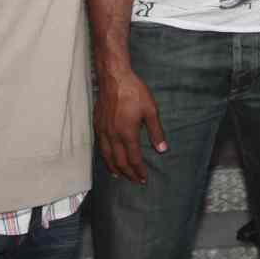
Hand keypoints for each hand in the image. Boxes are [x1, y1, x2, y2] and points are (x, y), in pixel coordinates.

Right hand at [95, 66, 166, 184]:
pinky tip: (108, 158)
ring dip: (114, 168)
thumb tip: (162, 149)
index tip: (143, 178)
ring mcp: (103, 131)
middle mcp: (113, 136)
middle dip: (128, 173)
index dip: (139, 171)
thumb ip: (156, 132)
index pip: (133, 159)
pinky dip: (105, 157)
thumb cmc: (134, 92)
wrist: (114, 77)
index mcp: (127, 133)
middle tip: (135, 181)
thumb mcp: (151, 110)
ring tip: (119, 176)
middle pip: (119, 162)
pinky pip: (100, 147)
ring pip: (107, 156)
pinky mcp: (97, 125)